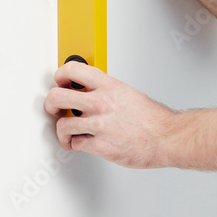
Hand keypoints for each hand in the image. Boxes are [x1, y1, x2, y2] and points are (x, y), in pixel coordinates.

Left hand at [44, 60, 177, 167]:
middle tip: (55, 110)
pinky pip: (76, 144)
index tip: (60, 82)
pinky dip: (76, 145)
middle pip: (57, 96)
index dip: (60, 76)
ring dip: (63, 132)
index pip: (72, 70)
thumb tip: (90, 91)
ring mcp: (100, 124)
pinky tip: (82, 144)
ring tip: (69, 134)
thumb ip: (107, 91)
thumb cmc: (152, 119)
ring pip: (62, 125)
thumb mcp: (128, 93)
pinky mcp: (100, 145)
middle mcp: (101, 103)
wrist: (166, 138)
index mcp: (109, 86)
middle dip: (50, 105)